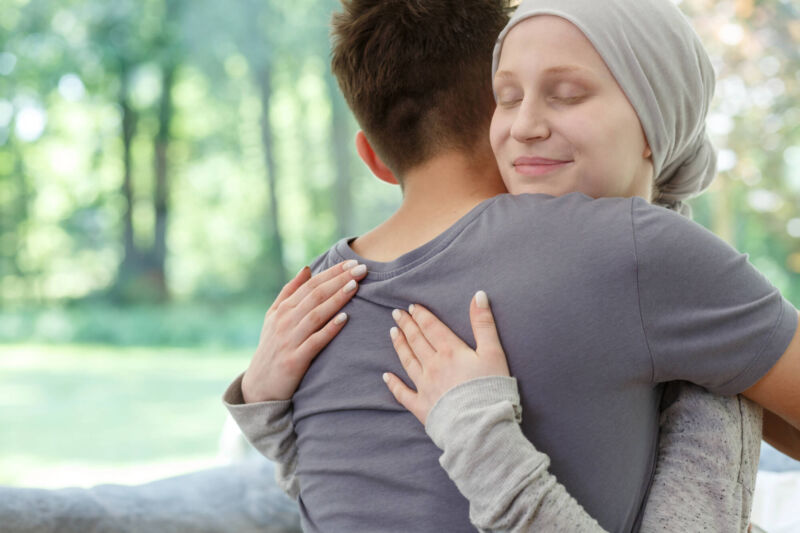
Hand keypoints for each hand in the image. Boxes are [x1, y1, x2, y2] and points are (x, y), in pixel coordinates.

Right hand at [241, 260, 367, 402]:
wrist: (259, 386)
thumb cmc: (272, 347)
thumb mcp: (274, 317)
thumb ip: (290, 292)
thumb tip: (307, 268)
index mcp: (283, 309)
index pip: (311, 285)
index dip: (332, 272)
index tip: (353, 262)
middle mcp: (285, 321)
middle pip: (316, 296)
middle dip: (339, 280)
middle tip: (361, 269)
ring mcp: (289, 340)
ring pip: (316, 315)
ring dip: (336, 299)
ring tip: (355, 286)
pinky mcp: (295, 360)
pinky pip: (315, 342)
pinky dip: (329, 329)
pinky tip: (344, 319)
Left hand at [383, 290, 509, 424]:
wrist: (480, 426)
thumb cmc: (490, 388)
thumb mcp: (493, 352)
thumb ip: (484, 323)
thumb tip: (478, 295)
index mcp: (450, 351)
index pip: (432, 328)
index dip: (422, 316)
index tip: (412, 307)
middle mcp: (433, 366)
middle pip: (417, 341)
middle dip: (407, 325)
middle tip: (397, 314)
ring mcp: (425, 387)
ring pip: (408, 361)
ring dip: (400, 346)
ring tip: (392, 333)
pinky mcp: (422, 407)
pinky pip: (403, 394)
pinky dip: (394, 384)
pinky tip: (386, 376)